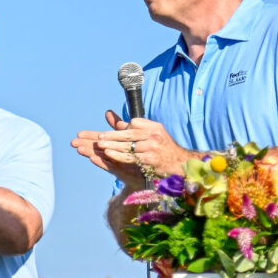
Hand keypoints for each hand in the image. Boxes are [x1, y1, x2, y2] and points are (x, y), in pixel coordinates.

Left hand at [72, 110, 196, 186]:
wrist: (178, 163)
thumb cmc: (160, 146)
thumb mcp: (149, 133)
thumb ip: (127, 125)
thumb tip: (107, 113)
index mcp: (153, 127)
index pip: (134, 123)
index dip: (123, 128)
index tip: (115, 132)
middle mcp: (154, 136)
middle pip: (128, 134)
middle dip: (112, 135)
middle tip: (99, 137)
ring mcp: (152, 148)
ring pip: (128, 146)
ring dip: (112, 145)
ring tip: (100, 145)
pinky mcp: (149, 160)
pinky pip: (130, 157)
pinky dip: (118, 155)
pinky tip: (109, 153)